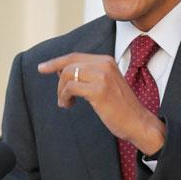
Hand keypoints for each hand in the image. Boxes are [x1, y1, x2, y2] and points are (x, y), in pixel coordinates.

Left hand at [37, 53, 165, 154]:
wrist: (139, 122)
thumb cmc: (121, 108)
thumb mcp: (106, 85)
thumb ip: (88, 75)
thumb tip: (61, 71)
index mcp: (106, 61)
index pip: (75, 56)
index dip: (56, 62)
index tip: (41, 68)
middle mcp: (104, 64)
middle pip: (68, 65)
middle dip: (59, 82)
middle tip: (63, 98)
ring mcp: (102, 76)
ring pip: (67, 75)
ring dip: (61, 91)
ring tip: (66, 103)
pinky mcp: (99, 90)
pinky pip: (70, 88)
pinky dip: (64, 97)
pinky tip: (68, 106)